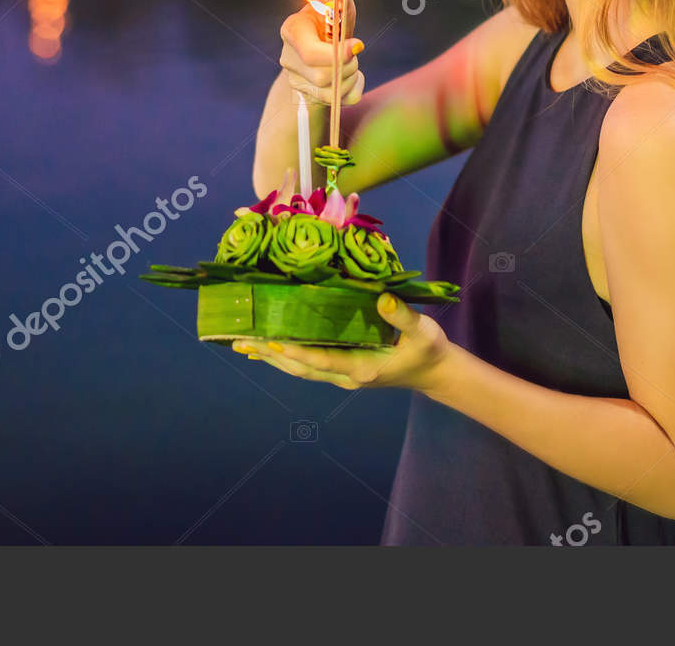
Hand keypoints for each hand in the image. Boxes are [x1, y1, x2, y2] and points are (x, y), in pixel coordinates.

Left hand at [232, 294, 451, 391]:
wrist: (433, 372)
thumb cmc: (428, 350)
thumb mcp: (423, 332)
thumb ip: (403, 316)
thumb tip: (382, 298)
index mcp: (363, 367)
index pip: (322, 360)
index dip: (295, 352)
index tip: (270, 342)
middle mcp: (346, 375)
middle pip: (300, 367)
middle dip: (270, 355)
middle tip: (240, 341)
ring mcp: (342, 375)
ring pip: (299, 368)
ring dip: (270, 357)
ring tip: (242, 345)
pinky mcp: (341, 370)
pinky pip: (306, 365)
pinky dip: (283, 357)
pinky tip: (265, 350)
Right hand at [280, 0, 363, 106]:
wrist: (319, 44)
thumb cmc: (329, 20)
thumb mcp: (333, 3)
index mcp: (291, 31)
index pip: (311, 54)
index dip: (338, 54)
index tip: (359, 45)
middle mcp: (288, 58)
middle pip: (322, 76)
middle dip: (348, 65)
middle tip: (354, 52)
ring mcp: (297, 80)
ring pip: (330, 93)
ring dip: (351, 76)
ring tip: (352, 62)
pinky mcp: (310, 96)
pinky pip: (341, 102)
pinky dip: (354, 89)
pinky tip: (352, 76)